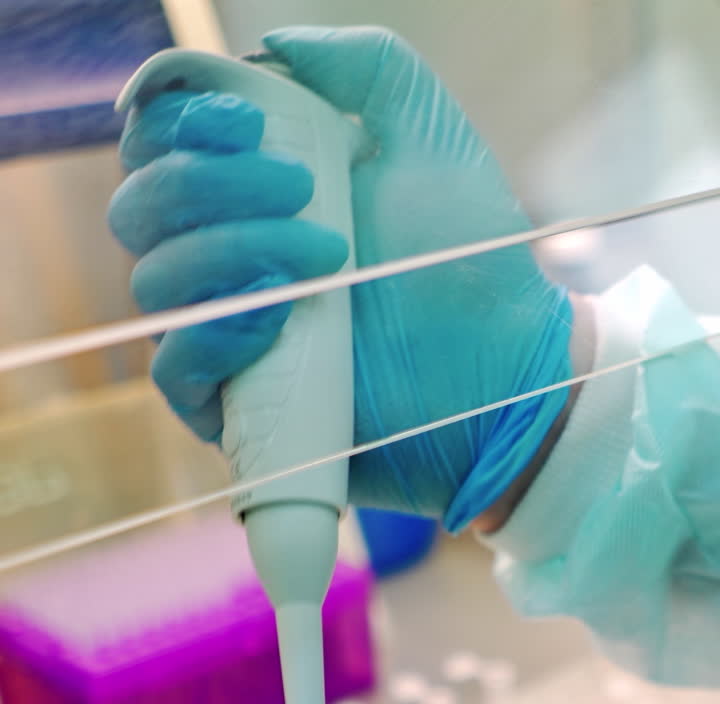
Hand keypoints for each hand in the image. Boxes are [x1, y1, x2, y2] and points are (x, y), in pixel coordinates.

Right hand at [109, 26, 572, 530]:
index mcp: (252, 190)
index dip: (179, 122)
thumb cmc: (467, 259)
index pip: (160, 143)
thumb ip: (366, 67)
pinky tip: (276, 315)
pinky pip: (174, 369)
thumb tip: (274, 45)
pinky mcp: (234, 405)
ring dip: (227, 254)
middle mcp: (224, 257)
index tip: (247, 124)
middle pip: (140, 207)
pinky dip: (212, 335)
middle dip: (208, 185)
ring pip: (154, 281)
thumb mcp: (428, 139)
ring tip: (324, 260)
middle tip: (304, 194)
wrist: (501, 367)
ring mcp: (224, 334)